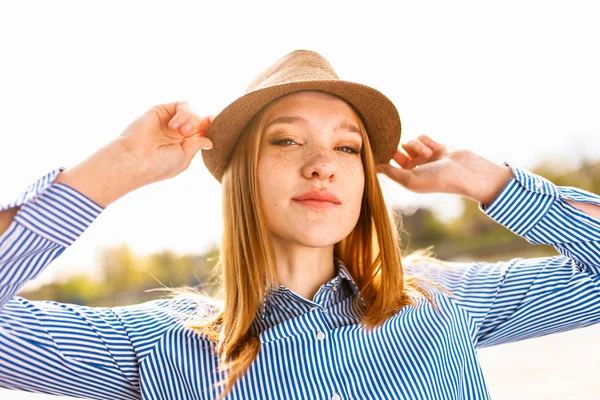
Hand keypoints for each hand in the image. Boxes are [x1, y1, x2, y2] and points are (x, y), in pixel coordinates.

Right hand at [116, 101, 213, 185]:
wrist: (136, 159)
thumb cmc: (159, 165)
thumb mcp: (184, 157)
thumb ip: (197, 145)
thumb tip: (210, 140)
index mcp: (183, 146)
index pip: (202, 132)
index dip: (211, 127)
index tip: (217, 123)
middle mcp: (176, 133)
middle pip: (199, 120)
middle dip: (200, 124)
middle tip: (187, 134)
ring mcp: (169, 121)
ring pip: (192, 112)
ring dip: (191, 120)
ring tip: (181, 132)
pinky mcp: (161, 111)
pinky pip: (182, 105)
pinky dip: (183, 113)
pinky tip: (174, 125)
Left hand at [376, 135, 512, 204]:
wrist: (465, 171)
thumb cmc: (438, 179)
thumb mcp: (410, 179)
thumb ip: (390, 172)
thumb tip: (373, 167)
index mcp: (406, 178)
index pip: (386, 166)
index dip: (380, 158)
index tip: (373, 149)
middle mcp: (413, 168)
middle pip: (395, 152)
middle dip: (397, 148)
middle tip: (392, 142)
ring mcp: (423, 157)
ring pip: (409, 142)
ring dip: (418, 145)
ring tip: (430, 154)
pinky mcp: (433, 146)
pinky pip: (421, 137)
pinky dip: (428, 141)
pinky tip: (437, 148)